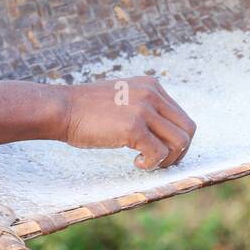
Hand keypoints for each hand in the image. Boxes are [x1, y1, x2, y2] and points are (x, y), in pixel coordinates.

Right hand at [58, 76, 195, 169]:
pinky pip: (159, 153)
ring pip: (180, 142)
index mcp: (151, 85)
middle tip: (159, 163)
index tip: (160, 151)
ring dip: (168, 160)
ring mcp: (143, 109)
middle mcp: (151, 93)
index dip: (175, 139)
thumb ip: (143, 105)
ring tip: (147, 163)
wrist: (62, 109)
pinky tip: (135, 163)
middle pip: (188, 129)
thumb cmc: (86, 109)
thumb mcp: (122, 96)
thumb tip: (162, 131)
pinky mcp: (133, 127)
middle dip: (179, 152)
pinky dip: (152, 164)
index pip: (181, 116)